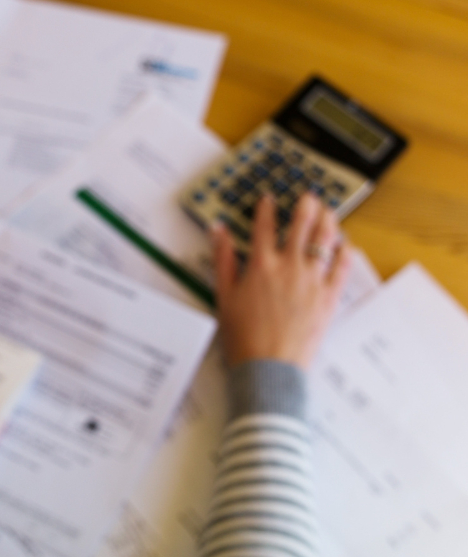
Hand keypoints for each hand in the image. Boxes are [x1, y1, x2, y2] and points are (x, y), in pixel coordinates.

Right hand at [212, 192, 352, 369]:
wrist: (269, 367)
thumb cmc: (244, 337)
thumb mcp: (224, 295)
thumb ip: (223, 259)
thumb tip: (218, 232)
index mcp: (261, 265)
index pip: (264, 226)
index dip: (267, 208)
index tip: (269, 198)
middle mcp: (289, 267)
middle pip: (301, 225)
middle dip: (306, 206)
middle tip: (309, 196)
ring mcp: (312, 281)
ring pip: (325, 240)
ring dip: (328, 221)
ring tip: (328, 212)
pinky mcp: (328, 298)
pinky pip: (342, 267)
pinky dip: (345, 253)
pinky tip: (345, 246)